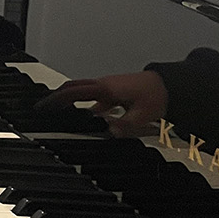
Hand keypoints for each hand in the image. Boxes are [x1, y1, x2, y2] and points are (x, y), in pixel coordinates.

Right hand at [45, 72, 167, 137]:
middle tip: (45, 108)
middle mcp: (105, 85)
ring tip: (67, 116)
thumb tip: (108, 131)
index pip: (74, 92)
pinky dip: (93, 107)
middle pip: (74, 89)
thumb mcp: (143, 116)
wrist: (176, 86)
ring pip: (86, 94)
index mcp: (106, 89)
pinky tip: (96, 118)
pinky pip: (99, 98)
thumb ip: (123, 126)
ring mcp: (111, 87)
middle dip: (58, 98)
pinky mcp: (118, 91)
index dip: (55, 99)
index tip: (42, 106)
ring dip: (75, 103)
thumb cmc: (160, 96)